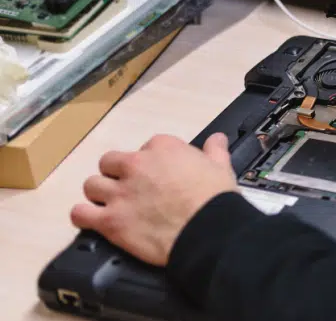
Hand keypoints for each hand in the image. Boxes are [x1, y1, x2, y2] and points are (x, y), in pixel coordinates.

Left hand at [70, 133, 237, 266]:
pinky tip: (93, 220)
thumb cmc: (215, 198)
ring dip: (99, 193)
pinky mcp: (110, 221)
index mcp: (162, 148)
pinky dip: (84, 216)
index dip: (152, 163)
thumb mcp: (221, 166)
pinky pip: (80, 213)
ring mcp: (119, 193)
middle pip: (110, 162)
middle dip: (117, 174)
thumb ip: (214, 150)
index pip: (146, 148)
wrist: (207, 230)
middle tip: (131, 188)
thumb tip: (216, 139)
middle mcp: (135, 165)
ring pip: (91, 185)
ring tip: (111, 205)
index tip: (159, 175)